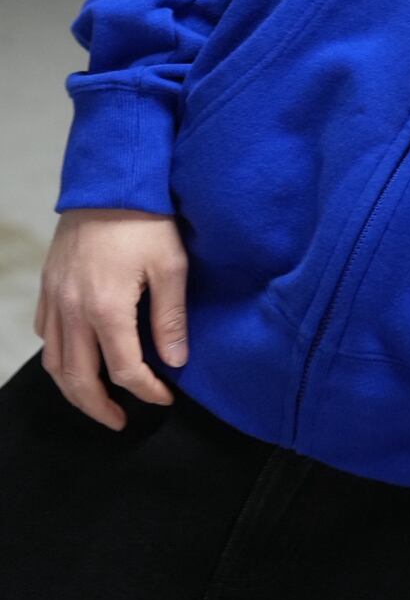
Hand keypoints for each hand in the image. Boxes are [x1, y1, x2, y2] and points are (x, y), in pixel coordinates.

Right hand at [34, 207, 189, 429]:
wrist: (109, 179)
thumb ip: (170, 317)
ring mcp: (55, 298)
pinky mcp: (48, 285)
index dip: (146, 391)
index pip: (125, 370)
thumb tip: (175, 361)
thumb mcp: (170, 264)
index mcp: (107, 309)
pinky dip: (57, 356)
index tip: (165, 397)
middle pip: (78, 379)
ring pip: (53, 362)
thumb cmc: (146, 219)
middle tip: (121, 420)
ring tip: (96, 399)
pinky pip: (44, 334)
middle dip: (100, 407)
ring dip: (73, 388)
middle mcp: (73, 311)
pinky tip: (75, 357)